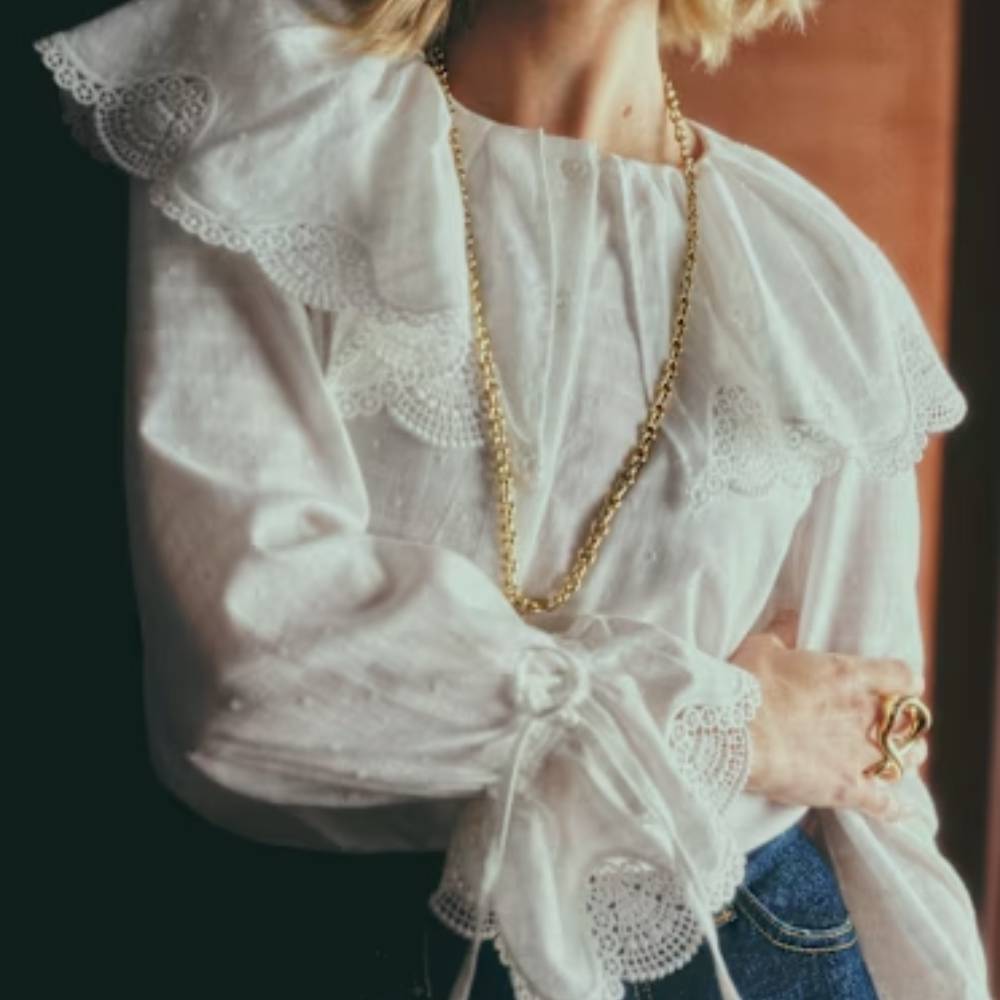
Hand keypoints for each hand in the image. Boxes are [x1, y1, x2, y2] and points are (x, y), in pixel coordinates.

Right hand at [729, 609, 927, 822]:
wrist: (735, 734)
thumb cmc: (746, 685)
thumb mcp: (762, 647)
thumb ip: (783, 633)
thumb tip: (791, 617)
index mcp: (847, 675)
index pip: (899, 675)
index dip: (903, 680)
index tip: (901, 683)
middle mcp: (863, 714)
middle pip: (907, 720)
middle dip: (905, 723)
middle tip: (895, 724)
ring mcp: (858, 754)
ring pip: (904, 760)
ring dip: (906, 759)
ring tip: (903, 760)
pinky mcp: (846, 789)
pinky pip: (884, 803)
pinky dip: (893, 808)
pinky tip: (898, 810)